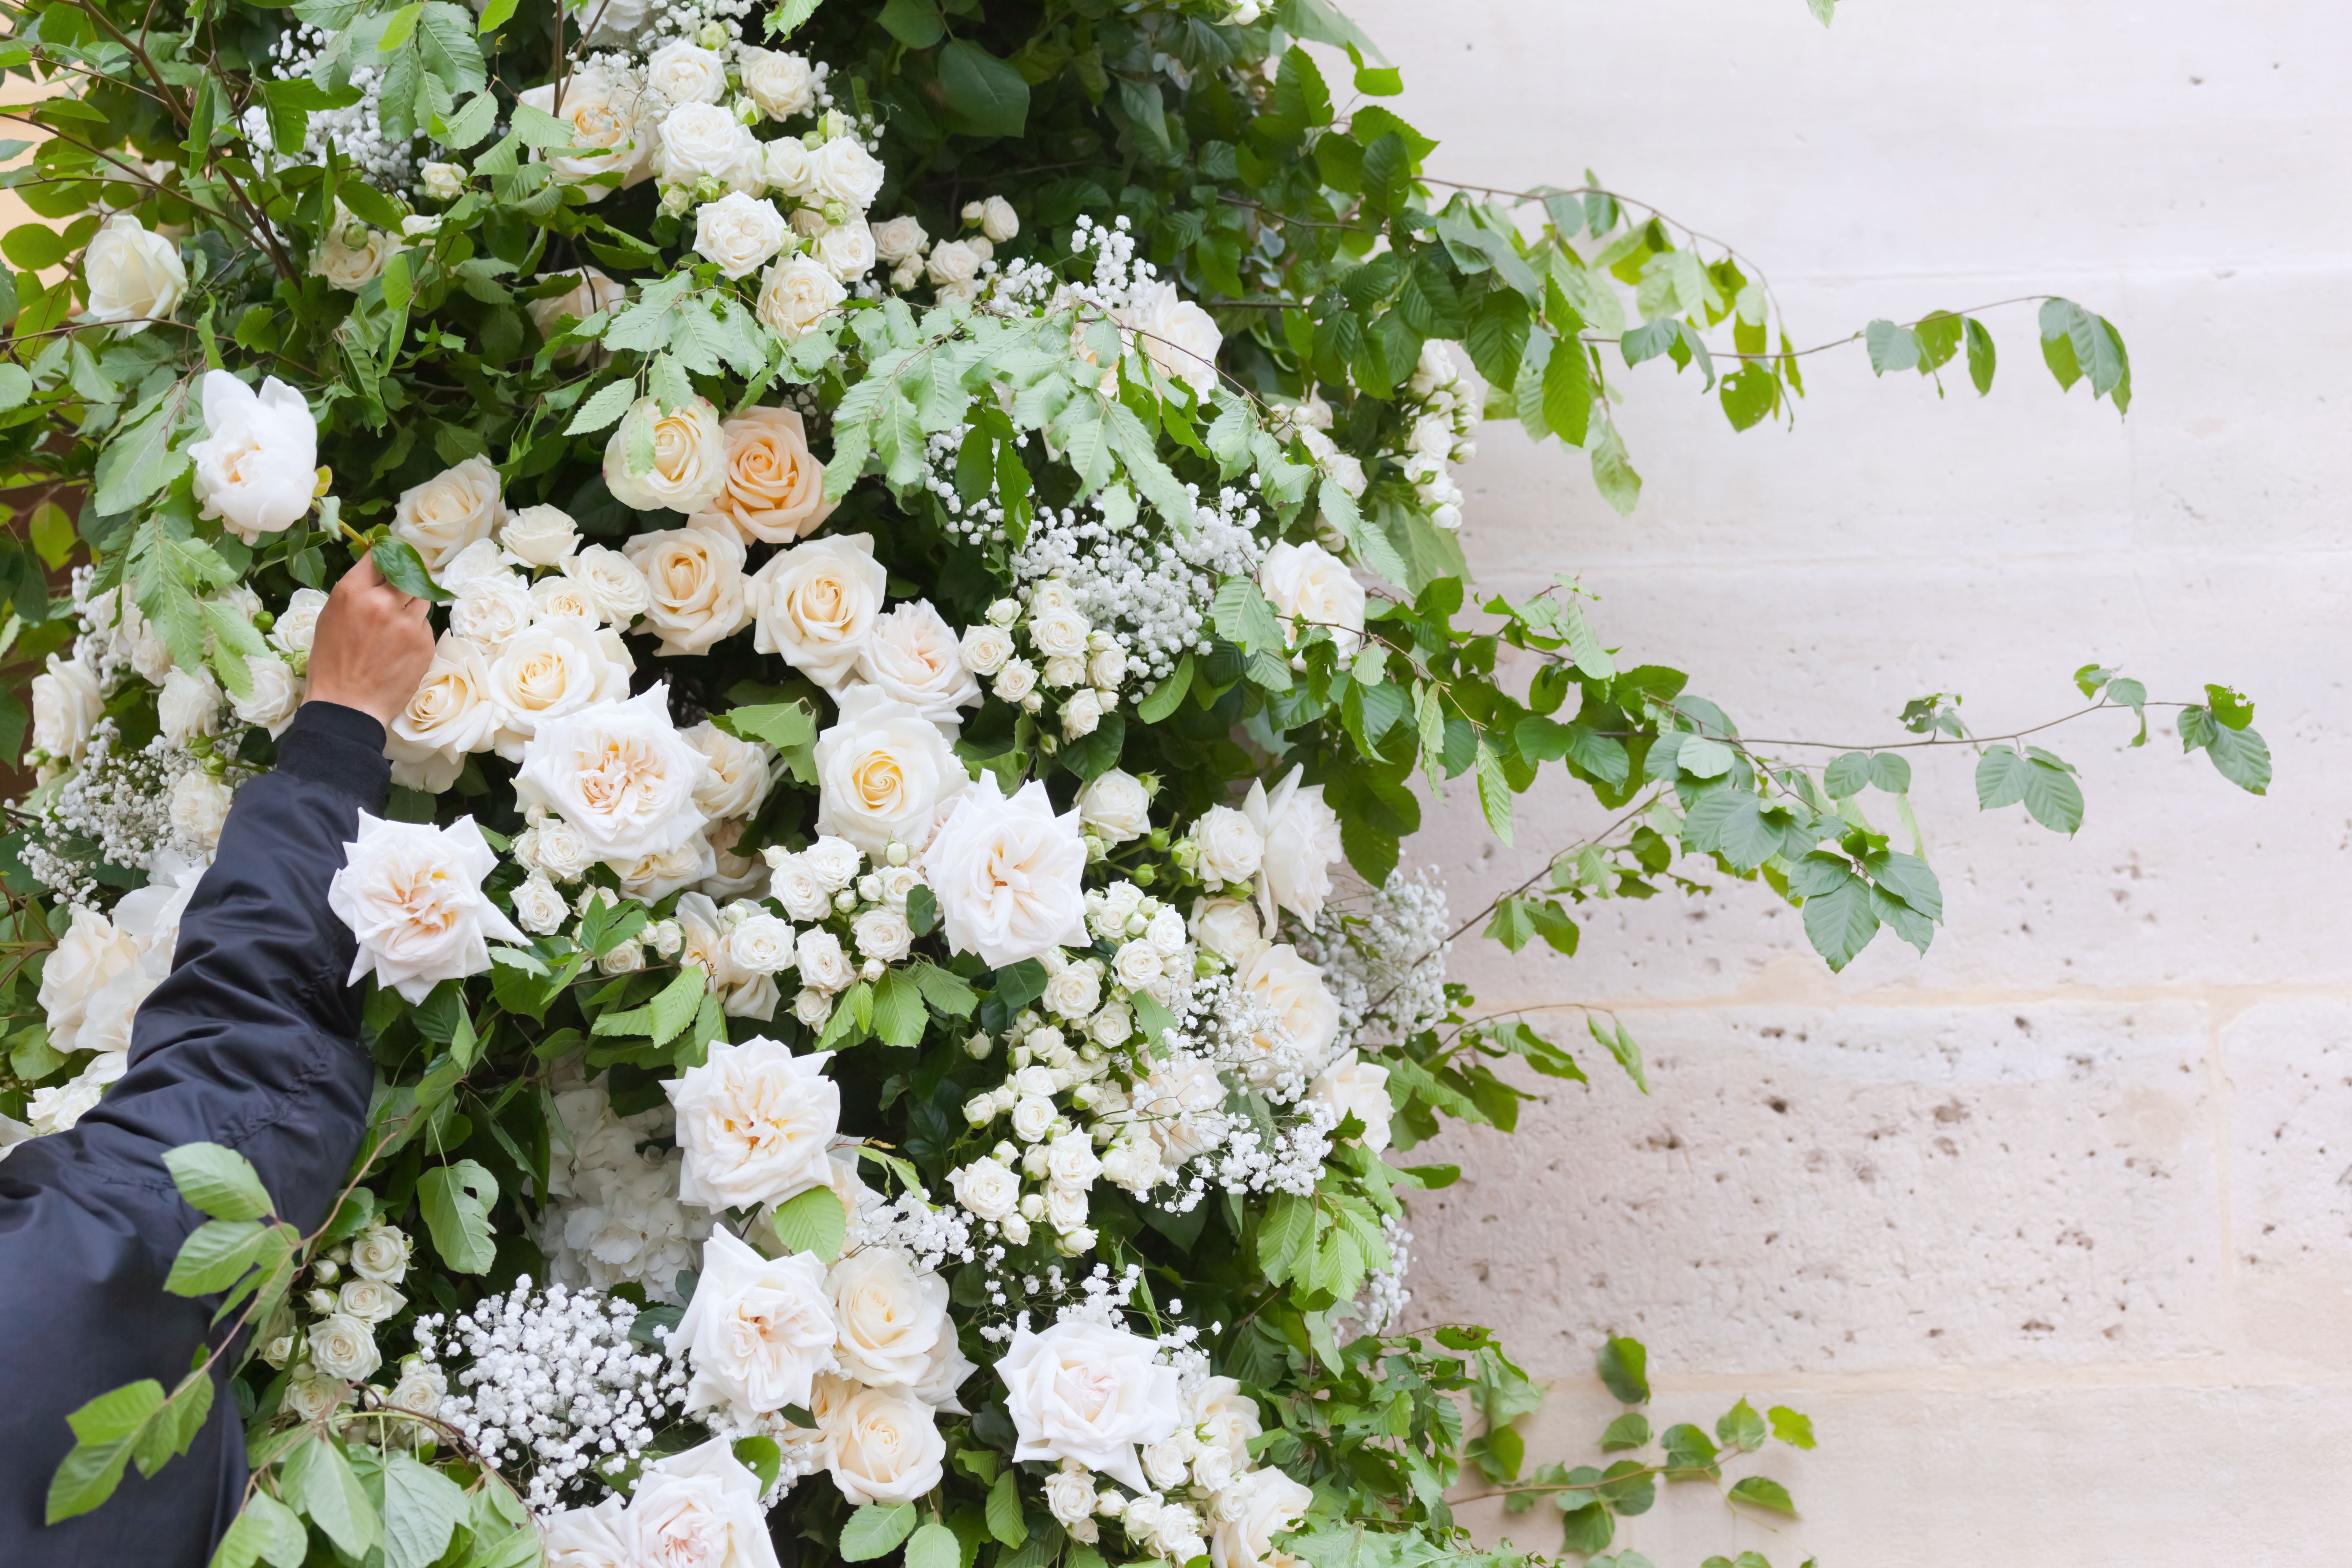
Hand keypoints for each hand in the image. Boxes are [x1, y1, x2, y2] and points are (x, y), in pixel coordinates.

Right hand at [303, 550, 434, 728]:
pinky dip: (416, 629)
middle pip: (409, 572)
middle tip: (408, 577)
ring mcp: (408, 623)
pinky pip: (425, 625)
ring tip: (400, 617)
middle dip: (409, 572)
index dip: (388, 554)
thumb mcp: (331, 617)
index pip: (379, 556)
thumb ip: (356, 592)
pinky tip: (400, 645)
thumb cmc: (331, 663)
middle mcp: (383, 602)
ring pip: (422, 597)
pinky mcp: (425, 643)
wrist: (347, 705)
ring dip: (414, 601)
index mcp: (354, 592)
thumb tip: (376, 572)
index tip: (393, 556)